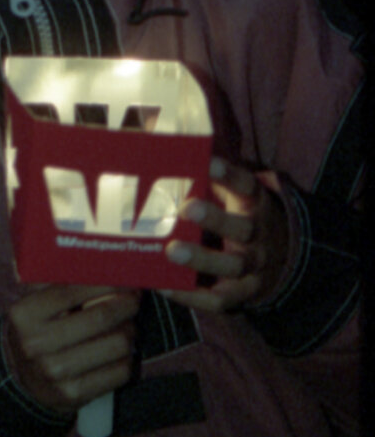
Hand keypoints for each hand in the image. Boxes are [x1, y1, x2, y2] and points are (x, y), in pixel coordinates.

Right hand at [5, 284, 139, 415]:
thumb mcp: (34, 304)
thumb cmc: (37, 331)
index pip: (72, 291)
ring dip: (130, 332)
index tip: (126, 278)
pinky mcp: (73, 394)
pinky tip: (121, 351)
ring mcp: (55, 372)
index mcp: (25, 314)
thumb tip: (95, 261)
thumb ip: (56, 281)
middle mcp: (36, 343)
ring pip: (115, 345)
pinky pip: (119, 372)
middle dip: (126, 305)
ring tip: (128, 325)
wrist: (22, 380)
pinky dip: (127, 358)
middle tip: (135, 299)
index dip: (106, 283)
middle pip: (100, 317)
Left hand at [161, 157, 288, 311]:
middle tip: (186, 208)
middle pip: (243, 228)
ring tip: (172, 251)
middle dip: (215, 219)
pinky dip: (192, 295)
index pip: (246, 185)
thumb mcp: (232, 191)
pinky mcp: (243, 294)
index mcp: (255, 203)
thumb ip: (202, 173)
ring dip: (202, 259)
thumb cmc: (239, 213)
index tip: (209, 162)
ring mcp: (254, 267)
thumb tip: (156, 137)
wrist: (281, 256)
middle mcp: (259, 235)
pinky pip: (219, 299)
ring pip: (232, 266)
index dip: (229, 175)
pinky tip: (163, 286)